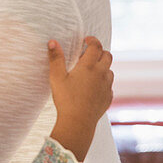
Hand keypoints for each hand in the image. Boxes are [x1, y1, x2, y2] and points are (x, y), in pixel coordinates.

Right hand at [48, 37, 113, 160]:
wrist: (78, 122)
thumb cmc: (66, 99)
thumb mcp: (57, 77)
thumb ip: (55, 58)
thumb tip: (52, 42)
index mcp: (89, 66)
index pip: (96, 46)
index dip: (92, 40)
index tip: (87, 40)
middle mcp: (101, 74)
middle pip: (107, 55)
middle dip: (99, 52)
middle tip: (88, 55)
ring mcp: (107, 86)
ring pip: (109, 70)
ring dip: (102, 67)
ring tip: (90, 72)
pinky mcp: (108, 97)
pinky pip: (109, 85)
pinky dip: (103, 82)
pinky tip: (93, 88)